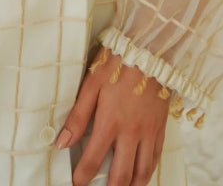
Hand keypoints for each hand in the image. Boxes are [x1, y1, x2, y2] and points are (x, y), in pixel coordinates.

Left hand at [56, 48, 173, 185]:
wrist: (150, 49)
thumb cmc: (117, 62)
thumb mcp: (92, 84)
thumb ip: (77, 116)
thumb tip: (62, 142)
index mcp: (110, 122)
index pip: (92, 161)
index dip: (82, 177)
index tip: (76, 183)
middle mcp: (131, 133)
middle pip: (120, 175)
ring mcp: (148, 132)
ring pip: (142, 172)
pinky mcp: (161, 127)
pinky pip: (156, 158)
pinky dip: (148, 172)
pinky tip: (141, 175)